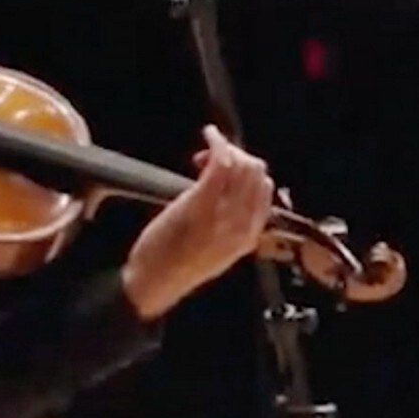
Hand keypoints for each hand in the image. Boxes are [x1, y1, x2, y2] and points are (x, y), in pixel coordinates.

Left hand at [121, 125, 273, 319]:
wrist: (153, 283)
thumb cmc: (176, 264)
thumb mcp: (216, 248)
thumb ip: (229, 223)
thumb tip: (232, 193)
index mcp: (249, 235)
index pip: (265, 189)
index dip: (248, 169)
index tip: (224, 169)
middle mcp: (243, 225)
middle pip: (256, 172)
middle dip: (237, 155)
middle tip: (209, 159)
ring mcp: (222, 214)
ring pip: (241, 165)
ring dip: (225, 147)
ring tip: (205, 153)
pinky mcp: (199, 205)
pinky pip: (220, 163)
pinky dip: (217, 142)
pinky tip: (209, 134)